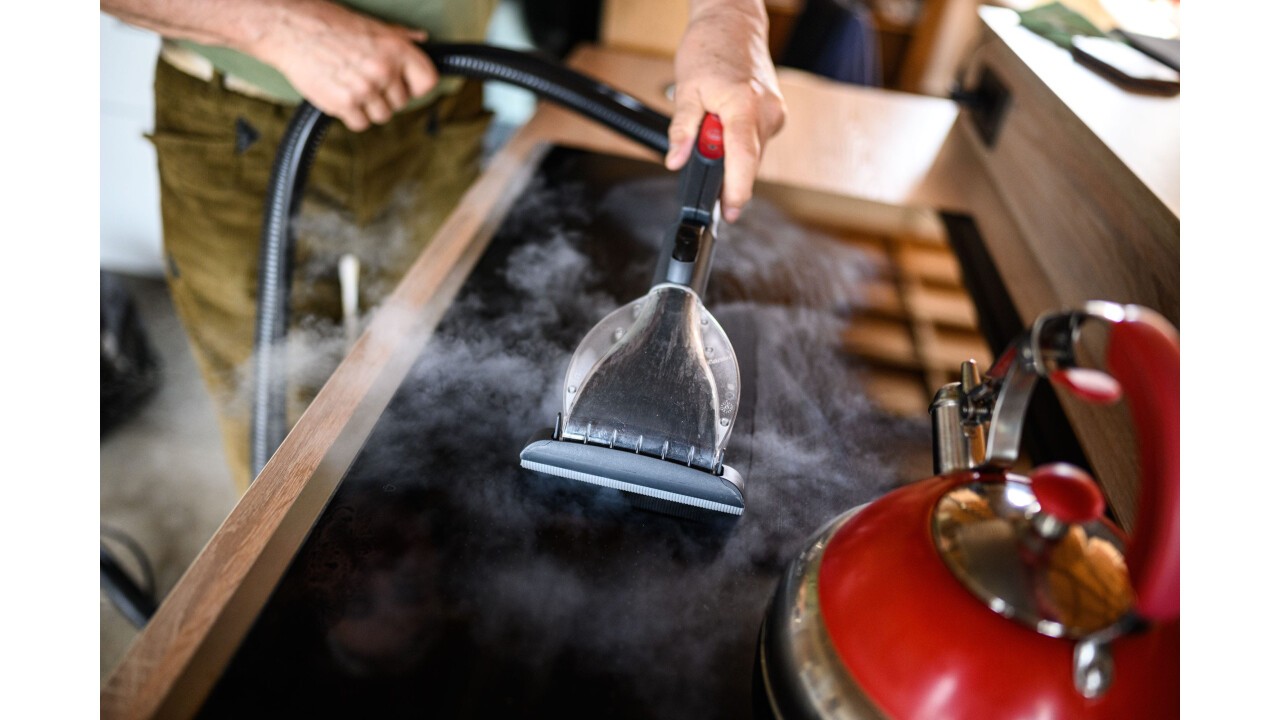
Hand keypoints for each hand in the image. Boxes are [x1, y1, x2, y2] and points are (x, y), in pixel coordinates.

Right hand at [249, 1, 437, 130]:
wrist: (289, 29)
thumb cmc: (328, 24)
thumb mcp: (370, 24)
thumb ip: (399, 37)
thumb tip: (421, 39)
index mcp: (396, 48)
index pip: (428, 81)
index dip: (417, 87)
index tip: (404, 86)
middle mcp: (384, 69)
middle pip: (401, 103)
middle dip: (386, 97)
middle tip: (365, 81)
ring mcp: (365, 88)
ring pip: (381, 116)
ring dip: (368, 108)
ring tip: (351, 86)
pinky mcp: (344, 104)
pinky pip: (360, 124)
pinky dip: (351, 115)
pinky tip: (340, 95)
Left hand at [666, 1, 785, 222]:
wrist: (733, 24)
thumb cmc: (710, 48)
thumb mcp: (686, 89)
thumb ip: (682, 129)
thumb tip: (676, 161)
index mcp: (745, 106)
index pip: (744, 159)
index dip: (736, 191)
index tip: (728, 211)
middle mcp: (767, 113)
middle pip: (749, 163)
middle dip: (728, 178)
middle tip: (706, 177)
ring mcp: (775, 114)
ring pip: (752, 155)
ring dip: (732, 159)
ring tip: (711, 137)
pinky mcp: (775, 114)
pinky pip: (756, 143)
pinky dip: (740, 147)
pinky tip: (724, 132)